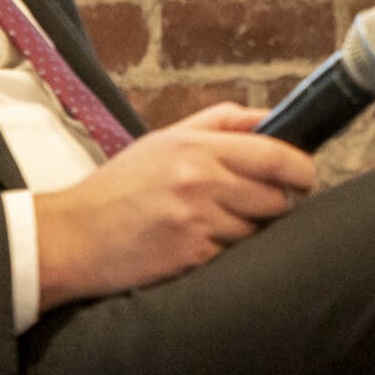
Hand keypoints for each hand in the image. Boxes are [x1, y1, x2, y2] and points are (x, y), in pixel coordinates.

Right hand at [33, 103, 315, 310]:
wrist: (69, 237)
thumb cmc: (119, 188)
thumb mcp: (164, 141)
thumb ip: (221, 123)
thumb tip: (274, 119)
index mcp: (196, 147)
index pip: (276, 155)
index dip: (302, 170)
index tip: (305, 178)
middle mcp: (200, 180)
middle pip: (276, 197)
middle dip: (276, 204)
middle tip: (254, 206)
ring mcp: (196, 220)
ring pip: (257, 229)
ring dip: (246, 231)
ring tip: (212, 225)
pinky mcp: (190, 255)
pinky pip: (232, 255)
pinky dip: (222, 253)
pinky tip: (195, 245)